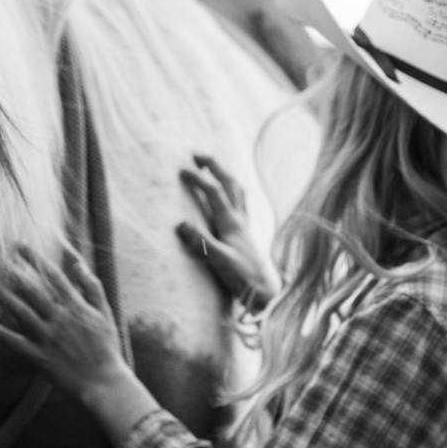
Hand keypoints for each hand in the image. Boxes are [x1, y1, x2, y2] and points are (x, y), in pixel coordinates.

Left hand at [0, 249, 130, 396]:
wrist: (104, 383)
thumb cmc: (106, 348)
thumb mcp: (104, 313)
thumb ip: (91, 286)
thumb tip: (77, 263)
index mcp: (76, 306)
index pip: (52, 275)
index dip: (35, 258)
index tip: (19, 245)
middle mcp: (59, 318)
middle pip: (31, 289)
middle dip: (11, 271)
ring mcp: (47, 337)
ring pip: (19, 310)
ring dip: (1, 293)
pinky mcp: (38, 356)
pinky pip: (13, 341)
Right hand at [175, 153, 275, 313]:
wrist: (266, 293)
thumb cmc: (243, 278)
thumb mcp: (219, 261)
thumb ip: (201, 242)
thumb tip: (180, 223)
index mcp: (232, 223)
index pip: (214, 192)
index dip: (198, 178)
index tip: (181, 170)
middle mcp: (240, 220)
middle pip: (230, 183)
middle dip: (214, 166)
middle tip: (198, 154)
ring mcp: (245, 226)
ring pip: (238, 191)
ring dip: (226, 176)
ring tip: (213, 168)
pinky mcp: (246, 235)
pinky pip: (241, 204)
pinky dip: (233, 192)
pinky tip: (229, 196)